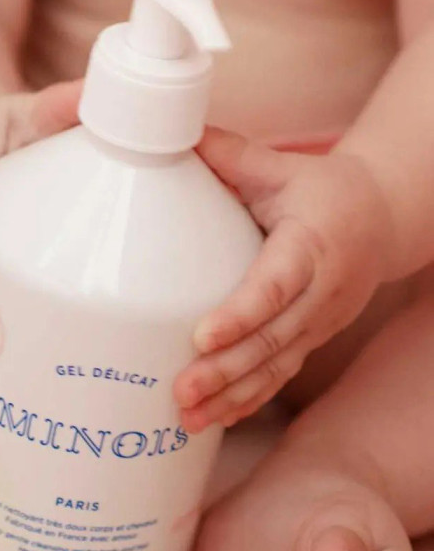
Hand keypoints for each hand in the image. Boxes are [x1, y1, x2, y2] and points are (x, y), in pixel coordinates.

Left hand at [174, 128, 394, 431]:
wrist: (378, 222)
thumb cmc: (321, 192)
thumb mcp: (281, 167)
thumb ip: (230, 155)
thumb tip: (172, 131)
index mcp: (312, 245)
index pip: (276, 285)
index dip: (242, 313)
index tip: (203, 337)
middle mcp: (321, 292)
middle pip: (272, 340)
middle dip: (225, 370)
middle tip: (180, 393)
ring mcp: (318, 323)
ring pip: (275, 368)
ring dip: (231, 396)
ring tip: (188, 420)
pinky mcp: (310, 340)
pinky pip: (279, 376)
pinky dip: (249, 400)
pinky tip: (217, 419)